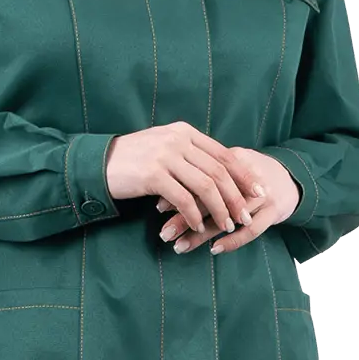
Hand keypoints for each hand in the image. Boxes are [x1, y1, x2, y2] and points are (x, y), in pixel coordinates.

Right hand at [105, 123, 269, 232]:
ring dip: (219, 209)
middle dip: (236, 197)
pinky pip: (182, 199)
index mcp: (185, 132)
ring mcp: (165, 156)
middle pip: (219, 172)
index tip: (259, 192)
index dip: (245, 175)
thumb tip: (218, 170)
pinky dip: (193, 215)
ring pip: (205, 186)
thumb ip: (189, 154)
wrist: (99, 163)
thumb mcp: (164, 147)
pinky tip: (197, 227)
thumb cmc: (134, 160)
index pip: (224, 154)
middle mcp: (178, 140)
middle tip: (245, 216)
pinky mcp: (152, 175)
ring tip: (226, 225)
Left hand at [155, 149, 300, 251]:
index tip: (158, 208)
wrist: (290, 177)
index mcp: (231, 158)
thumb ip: (202, 174)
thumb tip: (164, 192)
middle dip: (184, 217)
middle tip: (164, 233)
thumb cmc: (248, 174)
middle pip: (210, 198)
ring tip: (179, 247)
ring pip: (227, 216)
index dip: (178, 191)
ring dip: (201, 234)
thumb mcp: (228, 165)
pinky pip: (251, 231)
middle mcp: (246, 176)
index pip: (200, 176)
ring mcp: (262, 194)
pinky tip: (214, 249)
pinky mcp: (274, 211)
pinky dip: (232, 241)